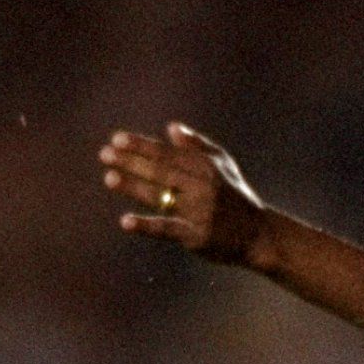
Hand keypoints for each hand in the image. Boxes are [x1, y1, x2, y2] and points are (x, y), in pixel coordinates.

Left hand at [102, 121, 268, 262]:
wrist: (259, 235)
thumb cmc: (236, 197)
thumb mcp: (223, 166)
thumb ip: (197, 146)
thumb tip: (171, 127)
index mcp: (206, 167)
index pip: (167, 153)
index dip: (142, 146)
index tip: (117, 139)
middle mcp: (202, 186)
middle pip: (161, 172)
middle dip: (132, 162)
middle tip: (104, 154)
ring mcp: (199, 211)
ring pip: (160, 196)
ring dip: (133, 186)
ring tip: (110, 178)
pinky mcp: (196, 235)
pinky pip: (167, 228)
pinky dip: (146, 225)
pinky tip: (125, 221)